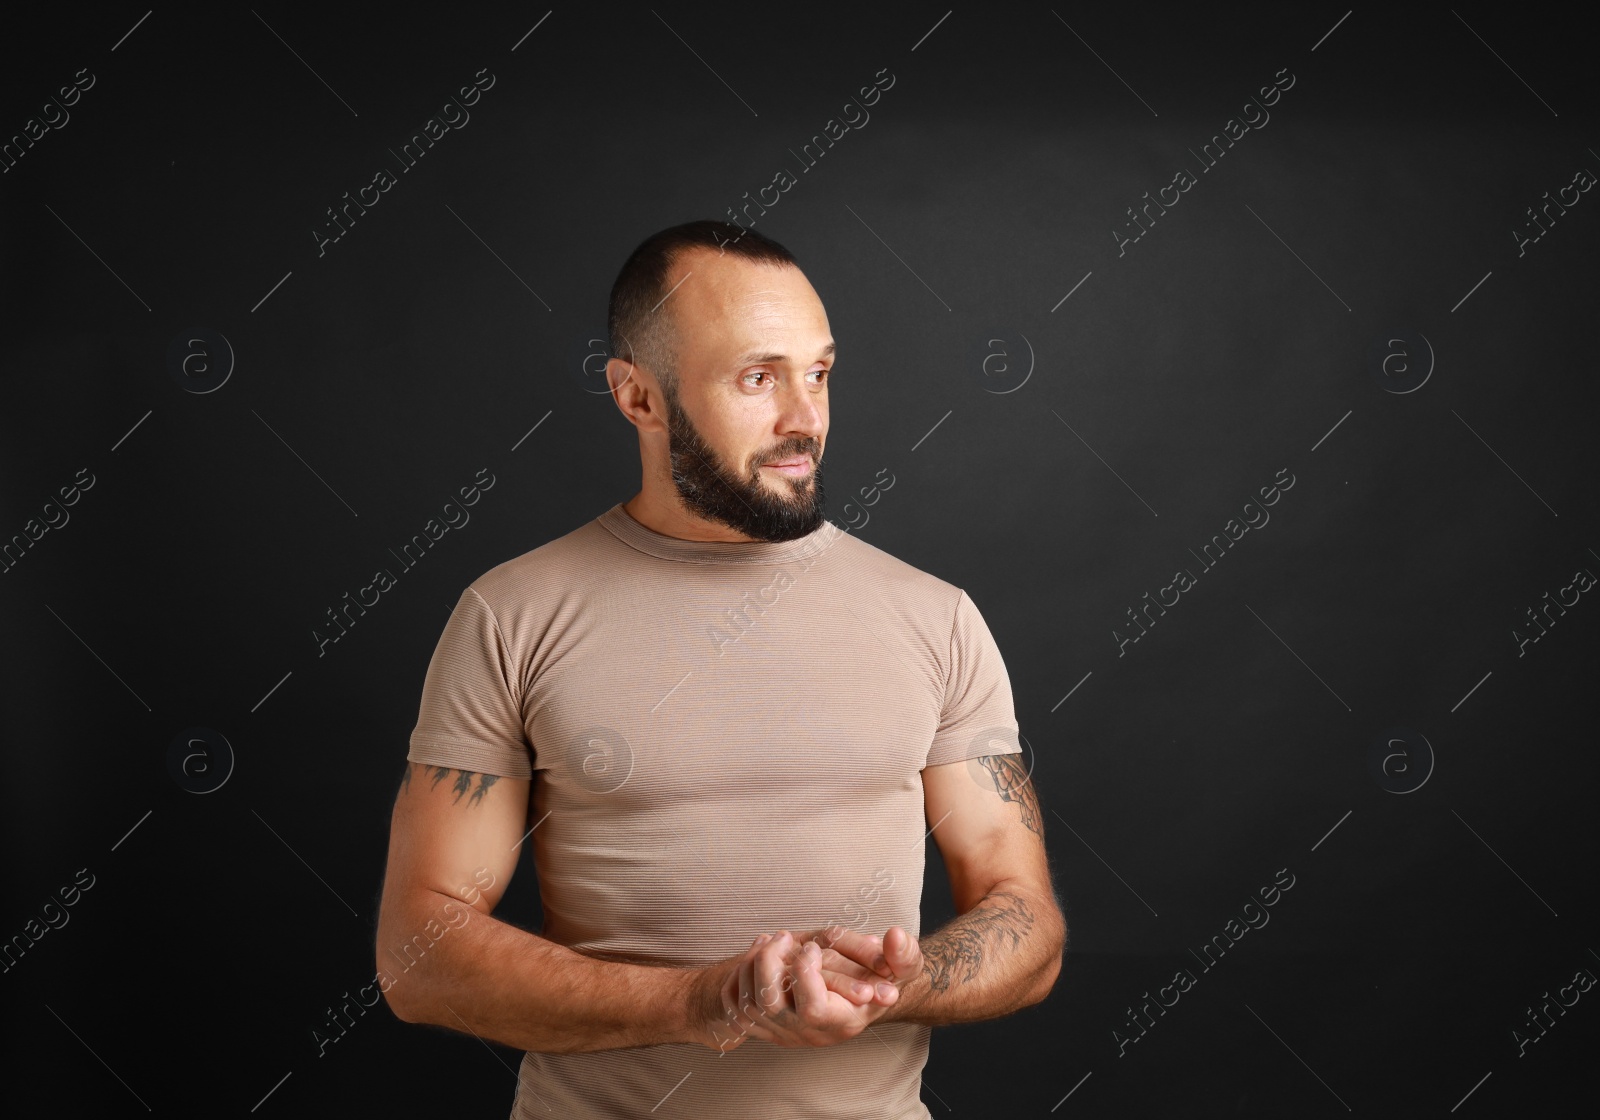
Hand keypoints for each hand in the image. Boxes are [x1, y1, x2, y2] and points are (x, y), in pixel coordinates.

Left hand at [716, 926, 923, 1050]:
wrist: (867, 995)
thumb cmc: (886, 978)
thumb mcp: (905, 965)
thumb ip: (904, 954)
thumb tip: (893, 937)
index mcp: (843, 1021)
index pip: (812, 1009)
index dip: (806, 972)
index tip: (812, 946)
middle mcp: (811, 1033)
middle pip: (770, 1005)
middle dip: (769, 963)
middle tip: (783, 936)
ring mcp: (786, 1033)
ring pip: (750, 1005)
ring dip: (752, 966)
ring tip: (770, 940)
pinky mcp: (768, 1027)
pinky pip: (738, 1012)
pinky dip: (738, 981)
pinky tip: (756, 955)